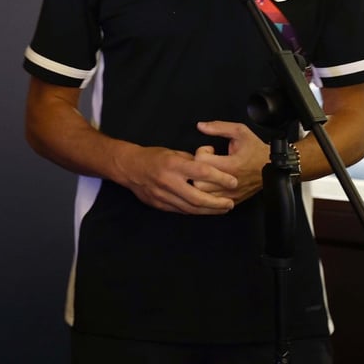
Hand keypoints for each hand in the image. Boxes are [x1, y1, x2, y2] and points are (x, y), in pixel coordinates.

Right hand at [114, 144, 238, 214]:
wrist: (129, 168)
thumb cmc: (153, 156)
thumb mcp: (174, 152)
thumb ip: (192, 161)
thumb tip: (211, 165)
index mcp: (173, 164)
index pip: (201, 172)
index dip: (220, 178)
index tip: (234, 182)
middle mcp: (168, 181)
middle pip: (197, 197)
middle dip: (217, 203)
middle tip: (231, 203)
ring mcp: (163, 195)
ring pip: (190, 208)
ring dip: (209, 210)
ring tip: (223, 209)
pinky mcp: (159, 205)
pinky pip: (181, 211)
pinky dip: (195, 211)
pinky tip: (205, 210)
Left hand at [191, 121, 268, 204]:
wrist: (274, 166)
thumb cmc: (256, 149)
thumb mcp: (240, 131)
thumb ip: (219, 127)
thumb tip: (200, 126)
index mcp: (232, 165)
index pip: (202, 162)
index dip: (201, 153)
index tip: (210, 150)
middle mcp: (230, 182)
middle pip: (198, 182)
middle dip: (198, 170)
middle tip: (206, 163)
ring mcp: (231, 194)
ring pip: (204, 195)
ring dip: (201, 183)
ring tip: (208, 173)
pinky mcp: (233, 201)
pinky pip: (212, 203)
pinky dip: (209, 194)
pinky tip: (213, 183)